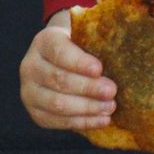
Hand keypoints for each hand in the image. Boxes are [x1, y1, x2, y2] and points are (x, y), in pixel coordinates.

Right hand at [20, 10, 117, 135]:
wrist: (55, 57)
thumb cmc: (78, 42)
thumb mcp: (82, 31)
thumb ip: (96, 35)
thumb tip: (123, 40)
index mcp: (44, 41)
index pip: (60, 52)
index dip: (79, 62)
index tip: (100, 69)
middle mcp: (30, 67)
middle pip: (59, 80)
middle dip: (88, 88)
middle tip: (111, 91)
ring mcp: (29, 93)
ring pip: (57, 104)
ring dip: (87, 108)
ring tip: (110, 107)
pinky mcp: (36, 113)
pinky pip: (58, 122)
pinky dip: (82, 122)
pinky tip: (101, 120)